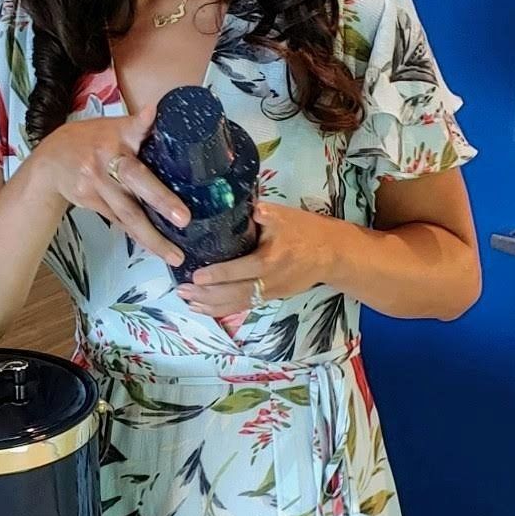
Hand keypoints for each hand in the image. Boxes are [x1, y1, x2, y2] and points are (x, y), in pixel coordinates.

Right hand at [27, 105, 188, 266]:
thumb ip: (139, 127)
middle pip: (135, 179)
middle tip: (184, 218)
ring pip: (128, 212)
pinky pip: (119, 222)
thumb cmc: (90, 141)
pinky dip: (138, 236)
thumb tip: (163, 116)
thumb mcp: (112, 127)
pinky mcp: (91, 201)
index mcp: (116, 135)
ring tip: (174, 255)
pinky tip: (155, 249)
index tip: (153, 113)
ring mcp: (96, 183)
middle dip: (161, 200)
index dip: (143, 121)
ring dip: (152, 236)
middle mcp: (106, 159)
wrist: (51, 161)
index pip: (132, 126)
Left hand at [178, 201, 343, 317]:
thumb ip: (264, 213)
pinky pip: (244, 306)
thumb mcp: (286, 216)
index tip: (195, 275)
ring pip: (237, 304)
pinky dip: (223, 308)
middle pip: (233, 293)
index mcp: (270, 260)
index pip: (239, 270)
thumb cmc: (306, 231)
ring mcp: (270, 292)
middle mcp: (269, 281)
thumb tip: (246, 206)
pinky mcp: (271, 298)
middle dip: (206, 294)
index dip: (216, 275)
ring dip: (211, 305)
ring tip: (188, 302)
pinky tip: (206, 308)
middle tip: (182, 290)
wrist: (332, 254)